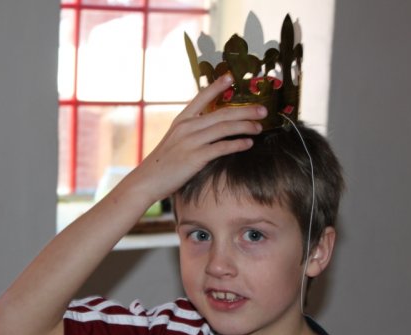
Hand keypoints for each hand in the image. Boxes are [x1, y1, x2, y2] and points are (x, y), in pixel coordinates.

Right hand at [132, 74, 266, 201]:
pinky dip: (237, 144)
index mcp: (181, 121)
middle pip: (222, 113)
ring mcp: (191, 141)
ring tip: (259, 127)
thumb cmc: (162, 164)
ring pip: (224, 128)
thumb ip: (190, 133)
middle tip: (263, 110)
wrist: (147, 181)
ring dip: (245, 126)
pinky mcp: (195, 157)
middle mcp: (187, 127)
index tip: (231, 77)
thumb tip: (208, 131)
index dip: (217, 86)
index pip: (201, 97)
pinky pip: (221, 147)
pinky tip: (248, 143)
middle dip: (245, 109)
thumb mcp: (173, 142)